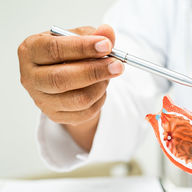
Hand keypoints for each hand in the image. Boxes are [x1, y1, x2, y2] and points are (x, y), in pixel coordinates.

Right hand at [18, 25, 123, 150]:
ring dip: (101, 86)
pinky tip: (101, 88)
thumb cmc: (69, 54)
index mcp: (31, 51)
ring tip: (109, 74)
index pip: (53, 49)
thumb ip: (94, 35)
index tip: (106, 45)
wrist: (65, 78)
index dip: (82, 47)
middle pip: (62, 79)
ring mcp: (42, 100)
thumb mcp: (79, 38)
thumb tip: (108, 33)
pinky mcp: (56, 116)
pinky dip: (100, 99)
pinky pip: (86, 112)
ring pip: (78, 99)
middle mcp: (31, 77)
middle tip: (118, 65)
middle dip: (95, 71)